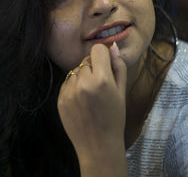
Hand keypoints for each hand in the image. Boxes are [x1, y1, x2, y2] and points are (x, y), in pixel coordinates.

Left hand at [57, 42, 126, 160]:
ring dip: (83, 76)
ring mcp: (69, 91)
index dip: (103, 56)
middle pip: (86, 59)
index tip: (106, 65)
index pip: (98, 49)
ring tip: (90, 95)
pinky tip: (81, 101)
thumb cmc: (114, 118)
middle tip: (100, 85)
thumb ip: (118, 66)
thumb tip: (113, 47)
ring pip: (76, 70)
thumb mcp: (121, 91)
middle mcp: (83, 82)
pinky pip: (67, 82)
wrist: (98, 145)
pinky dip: (74, 86)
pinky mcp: (60, 98)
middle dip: (94, 67)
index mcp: (102, 80)